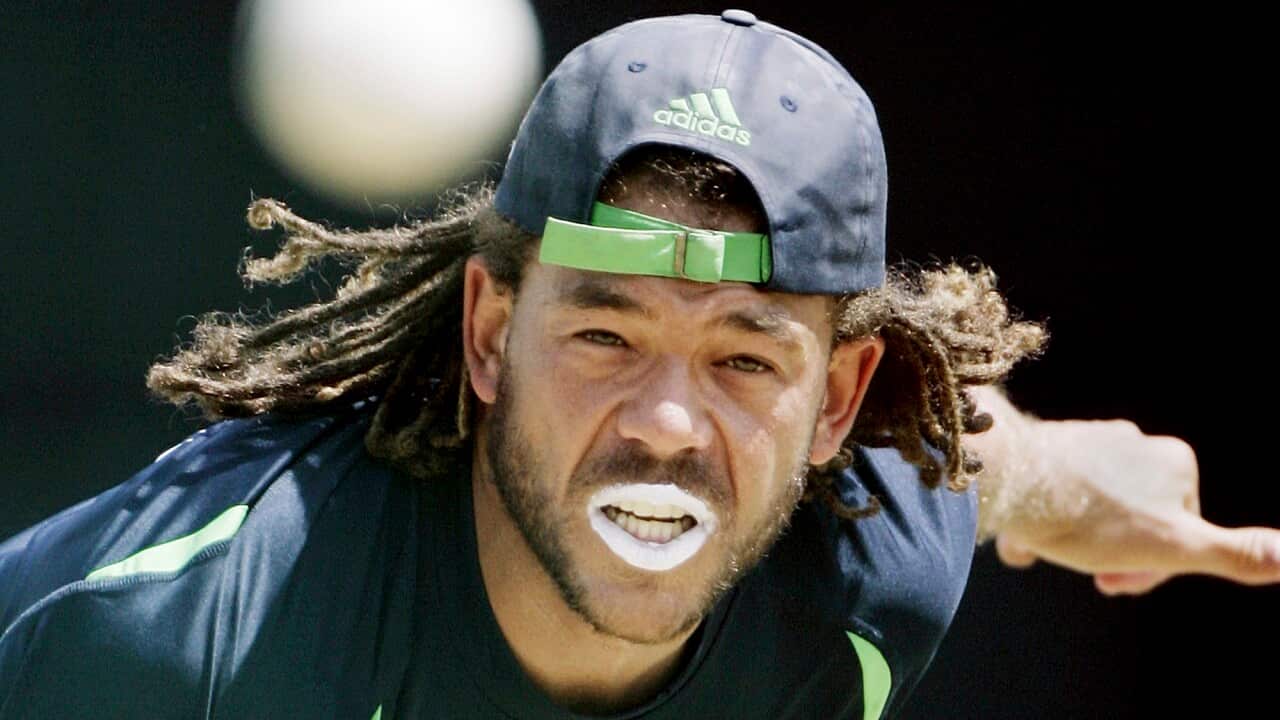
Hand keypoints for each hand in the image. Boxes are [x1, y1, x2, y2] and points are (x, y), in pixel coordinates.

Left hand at [990, 418, 1279, 594]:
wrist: (1010, 481)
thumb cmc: (1093, 518)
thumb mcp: (1173, 546)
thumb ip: (1236, 553)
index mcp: (1177, 462)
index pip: (1178, 531)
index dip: (1149, 569)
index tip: (1114, 582)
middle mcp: (1135, 442)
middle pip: (1132, 522)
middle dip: (1107, 554)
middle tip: (1081, 568)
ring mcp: (1089, 441)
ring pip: (1088, 512)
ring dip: (1067, 541)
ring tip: (1040, 547)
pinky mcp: (1046, 446)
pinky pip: (1052, 497)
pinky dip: (1039, 523)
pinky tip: (1019, 538)